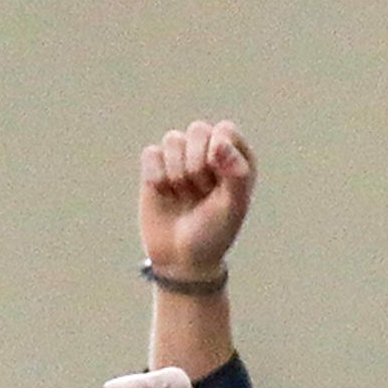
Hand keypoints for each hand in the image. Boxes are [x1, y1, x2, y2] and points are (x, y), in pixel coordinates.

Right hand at [137, 119, 254, 281]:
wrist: (182, 258)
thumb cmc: (214, 232)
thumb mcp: (233, 206)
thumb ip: (235, 173)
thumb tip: (220, 141)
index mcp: (236, 158)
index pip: (225, 130)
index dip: (219, 154)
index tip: (219, 182)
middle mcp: (209, 152)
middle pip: (198, 129)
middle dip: (197, 163)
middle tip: (202, 192)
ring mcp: (181, 157)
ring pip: (172, 139)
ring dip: (178, 173)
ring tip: (185, 195)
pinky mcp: (155, 165)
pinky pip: (151, 153)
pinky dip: (157, 176)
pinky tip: (165, 194)